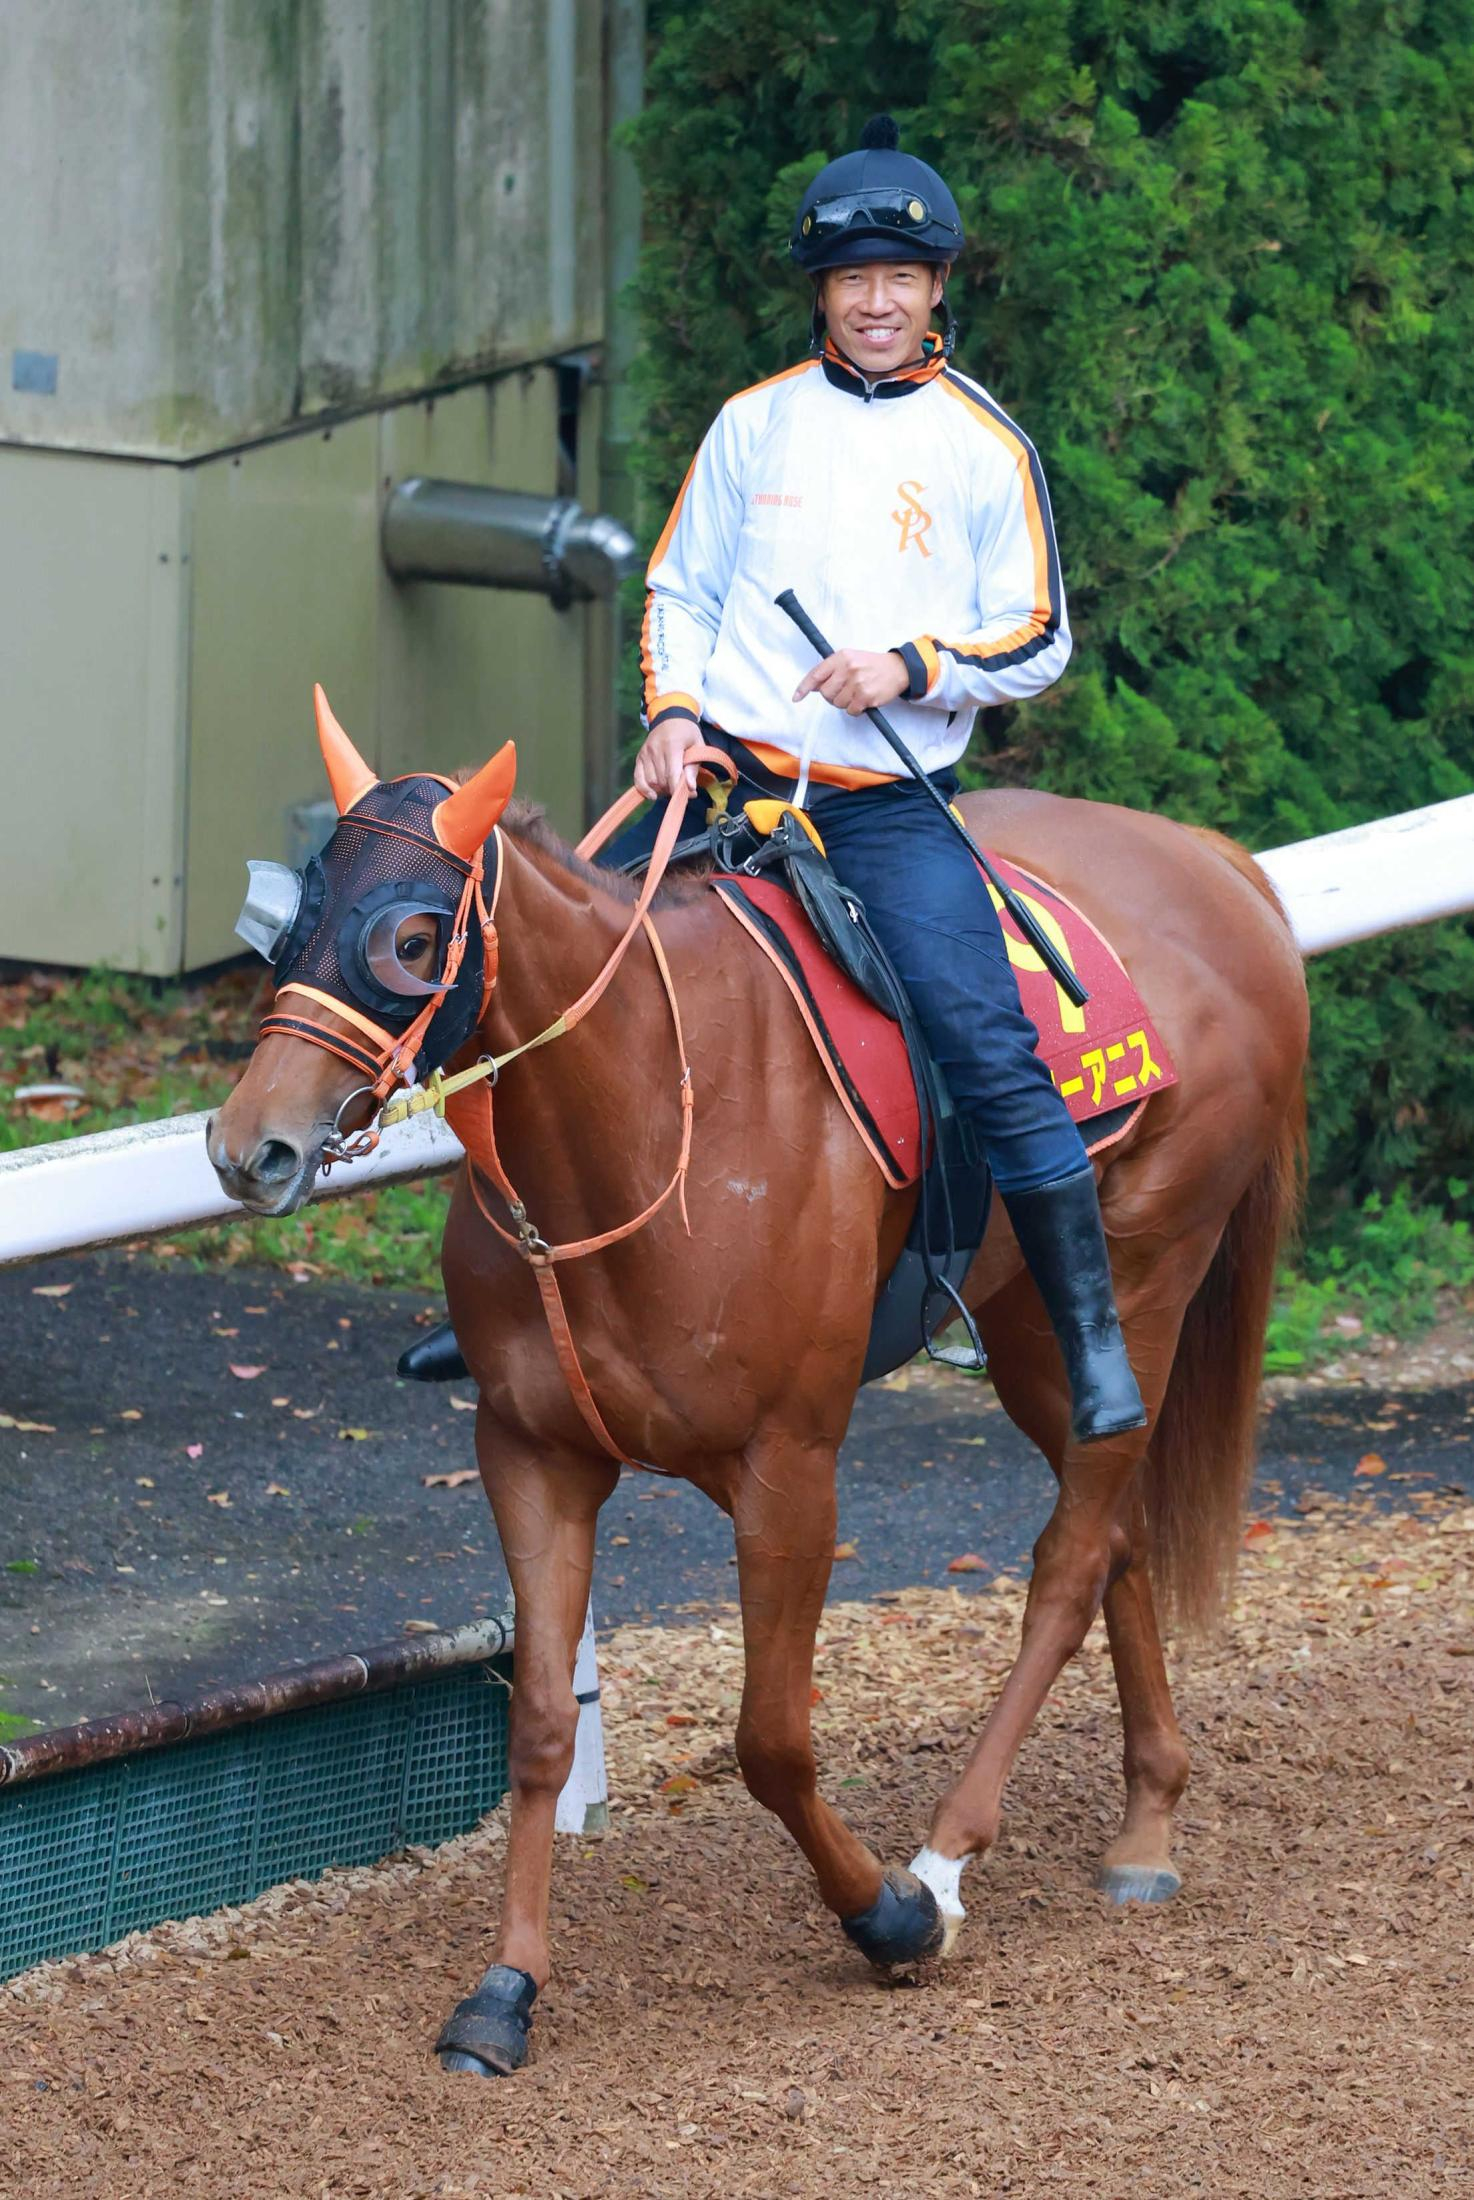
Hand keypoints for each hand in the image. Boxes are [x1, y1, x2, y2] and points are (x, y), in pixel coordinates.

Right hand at [633, 720, 701, 799]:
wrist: (670, 716)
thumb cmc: (687, 733)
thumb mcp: (698, 746)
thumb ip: (693, 767)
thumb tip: (690, 788)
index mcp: (671, 746)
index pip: (672, 775)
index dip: (679, 789)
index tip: (689, 794)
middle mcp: (655, 750)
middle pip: (661, 781)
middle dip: (672, 790)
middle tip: (681, 790)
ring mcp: (645, 753)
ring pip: (650, 782)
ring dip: (660, 790)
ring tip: (670, 788)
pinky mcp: (639, 757)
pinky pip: (638, 778)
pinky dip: (644, 789)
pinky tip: (653, 795)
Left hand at [793, 648, 909, 715]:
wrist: (898, 669)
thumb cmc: (871, 665)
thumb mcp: (850, 659)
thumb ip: (831, 670)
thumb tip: (812, 686)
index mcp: (841, 657)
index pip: (816, 674)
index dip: (804, 688)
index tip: (796, 698)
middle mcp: (848, 668)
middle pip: (825, 693)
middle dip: (832, 696)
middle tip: (844, 691)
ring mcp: (857, 683)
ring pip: (837, 703)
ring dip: (845, 703)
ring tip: (856, 693)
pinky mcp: (866, 696)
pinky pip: (850, 711)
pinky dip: (855, 709)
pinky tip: (863, 700)